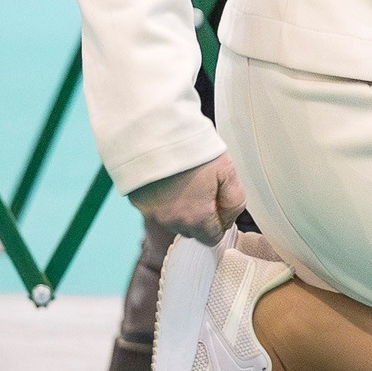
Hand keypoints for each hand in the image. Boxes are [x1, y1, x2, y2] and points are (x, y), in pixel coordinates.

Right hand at [129, 152, 244, 245]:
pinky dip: (163, 200)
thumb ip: (235, 201)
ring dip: (181, 210)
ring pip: (173, 222)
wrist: (157, 132)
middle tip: (203, 189)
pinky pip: (155, 209)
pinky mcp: (137, 202)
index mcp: (195, 218)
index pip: (212, 239)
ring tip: (185, 182)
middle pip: (192, 231)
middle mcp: (170, 221)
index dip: (220, 222)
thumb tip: (229, 218)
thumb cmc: (193, 149)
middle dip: (201, 217)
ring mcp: (150, 213)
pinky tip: (169, 181)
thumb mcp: (228, 171)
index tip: (219, 203)